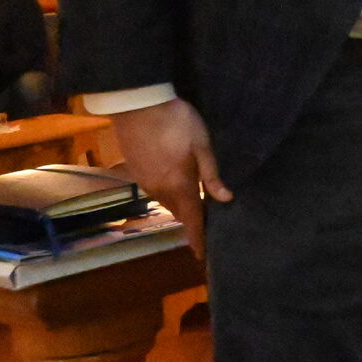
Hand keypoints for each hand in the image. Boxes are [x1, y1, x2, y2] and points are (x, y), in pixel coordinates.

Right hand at [110, 98, 231, 258]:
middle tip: (207, 223)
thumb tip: (226, 199)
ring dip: (180, 206)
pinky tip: (177, 183)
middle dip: (192, 221)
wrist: (138, 105)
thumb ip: (212, 174)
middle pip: (179, 213)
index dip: (198, 239)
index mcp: (179, 186)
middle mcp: (159, 189)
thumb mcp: (202, 145)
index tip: (203, 256)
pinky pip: (156, 191)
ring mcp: (145, 181)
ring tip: (196, 204)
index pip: (191, 220)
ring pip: (166, 202)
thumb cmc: (177, 123)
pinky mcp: (136, 170)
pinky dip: (169, 193)